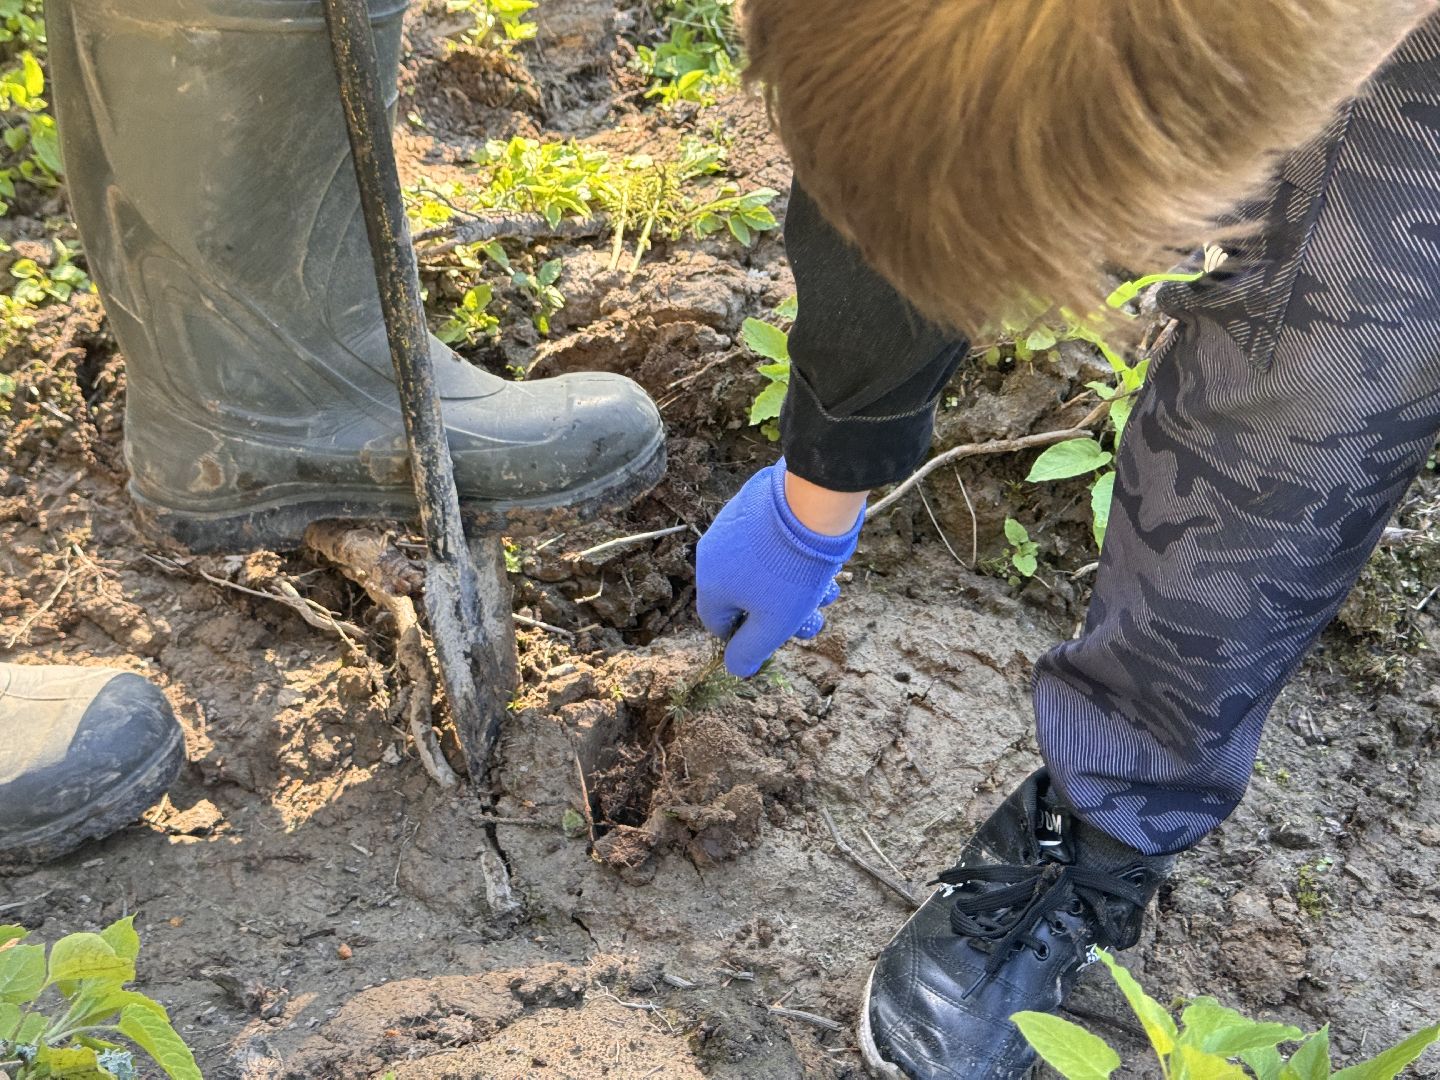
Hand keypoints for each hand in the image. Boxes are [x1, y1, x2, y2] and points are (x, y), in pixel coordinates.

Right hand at [696, 460, 863, 675]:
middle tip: (815, 615)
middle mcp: (713, 553)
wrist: (809, 504)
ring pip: (761, 569)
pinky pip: (766, 540)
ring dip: (794, 586)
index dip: (746, 637)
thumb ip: (750, 650)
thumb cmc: (790, 571)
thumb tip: (736, 668)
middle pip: (745, 596)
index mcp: (711, 584)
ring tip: (828, 589)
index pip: (718, 624)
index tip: (776, 636)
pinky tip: (818, 558)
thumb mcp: (773, 623)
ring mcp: (731, 525)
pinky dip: (787, 554)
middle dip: (784, 611)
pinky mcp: (751, 504)